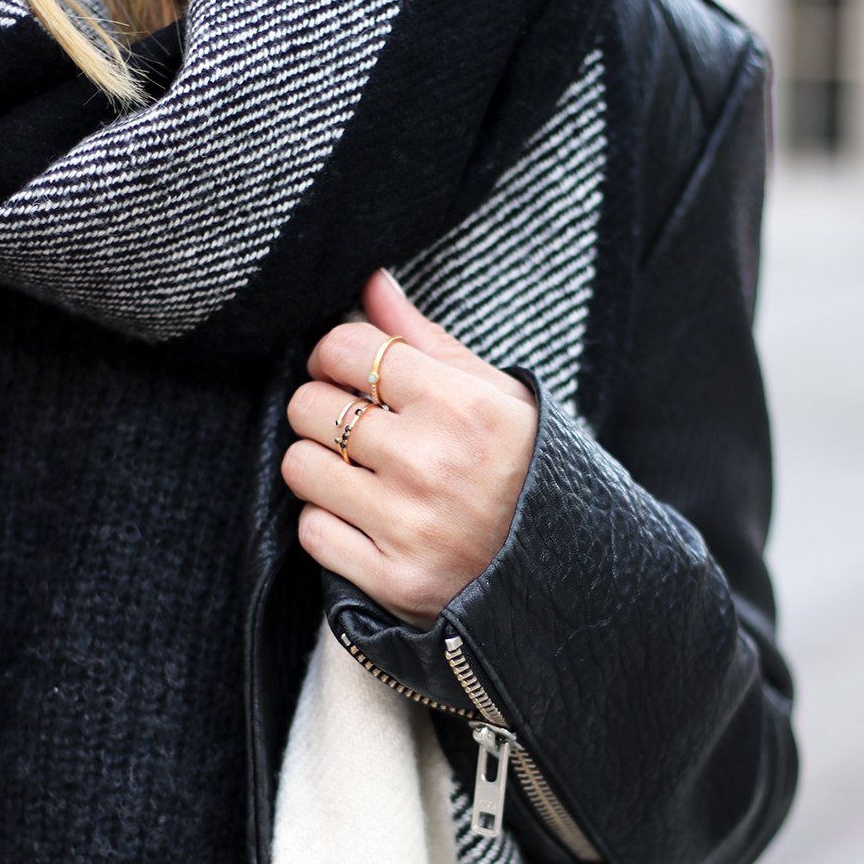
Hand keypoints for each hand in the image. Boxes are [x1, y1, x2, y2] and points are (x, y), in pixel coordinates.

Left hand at [282, 270, 536, 628]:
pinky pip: (312, 531)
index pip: (346, 348)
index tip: (346, 372)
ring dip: (319, 466)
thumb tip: (370, 283)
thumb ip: (424, 339)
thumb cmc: (525, 469)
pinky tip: (365, 519)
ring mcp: (410, 526)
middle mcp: (431, 463)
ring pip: (300, 467)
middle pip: (310, 406)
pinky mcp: (393, 580)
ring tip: (357, 473)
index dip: (334, 355)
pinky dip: (328, 523)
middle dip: (322, 408)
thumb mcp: (495, 394)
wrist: (564, 569)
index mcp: (460, 405)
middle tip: (351, 425)